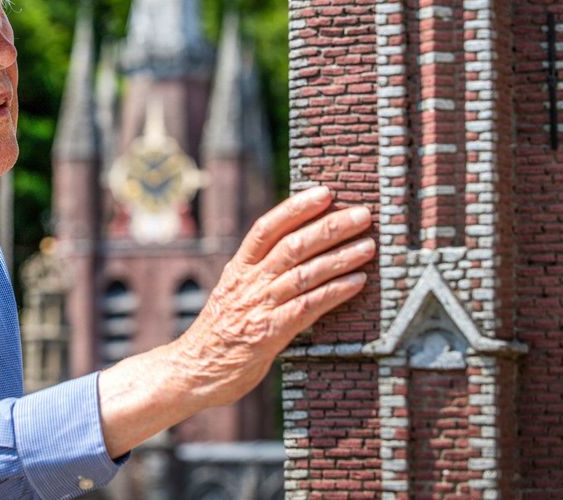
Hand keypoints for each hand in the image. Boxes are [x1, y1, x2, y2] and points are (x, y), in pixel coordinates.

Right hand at [97, 186, 373, 457]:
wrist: (193, 370)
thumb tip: (294, 251)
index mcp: (238, 268)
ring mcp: (258, 307)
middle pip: (292, 245)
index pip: (267, 228)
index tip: (325, 193)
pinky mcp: (269, 333)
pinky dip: (335, 292)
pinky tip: (357, 282)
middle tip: (362, 215)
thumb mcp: (232, 293)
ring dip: (341, 258)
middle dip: (330, 227)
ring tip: (369, 246)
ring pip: (304, 273)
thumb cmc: (219, 333)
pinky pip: (308, 307)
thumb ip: (258, 274)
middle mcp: (248, 282)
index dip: (296, 208)